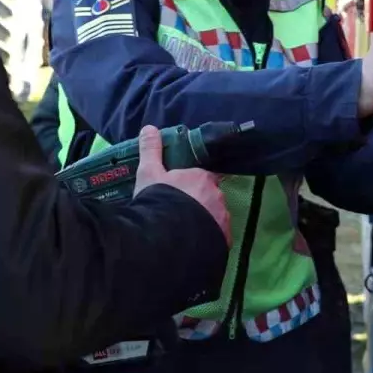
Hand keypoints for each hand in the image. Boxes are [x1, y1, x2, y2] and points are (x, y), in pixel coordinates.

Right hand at [133, 126, 230, 244]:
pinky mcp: (223, 240)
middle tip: (180, 212)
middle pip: (210, 196)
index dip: (191, 184)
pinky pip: (217, 236)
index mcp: (202, 177)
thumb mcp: (149, 173)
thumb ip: (150, 150)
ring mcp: (223, 219)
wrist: (165, 237)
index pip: (202, 177)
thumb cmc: (158, 200)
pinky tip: (194, 245)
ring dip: (205, 221)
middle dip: (199, 202)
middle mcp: (218, 196)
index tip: (181, 191)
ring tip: (185, 231)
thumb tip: (149, 127)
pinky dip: (209, 238)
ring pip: (215, 217)